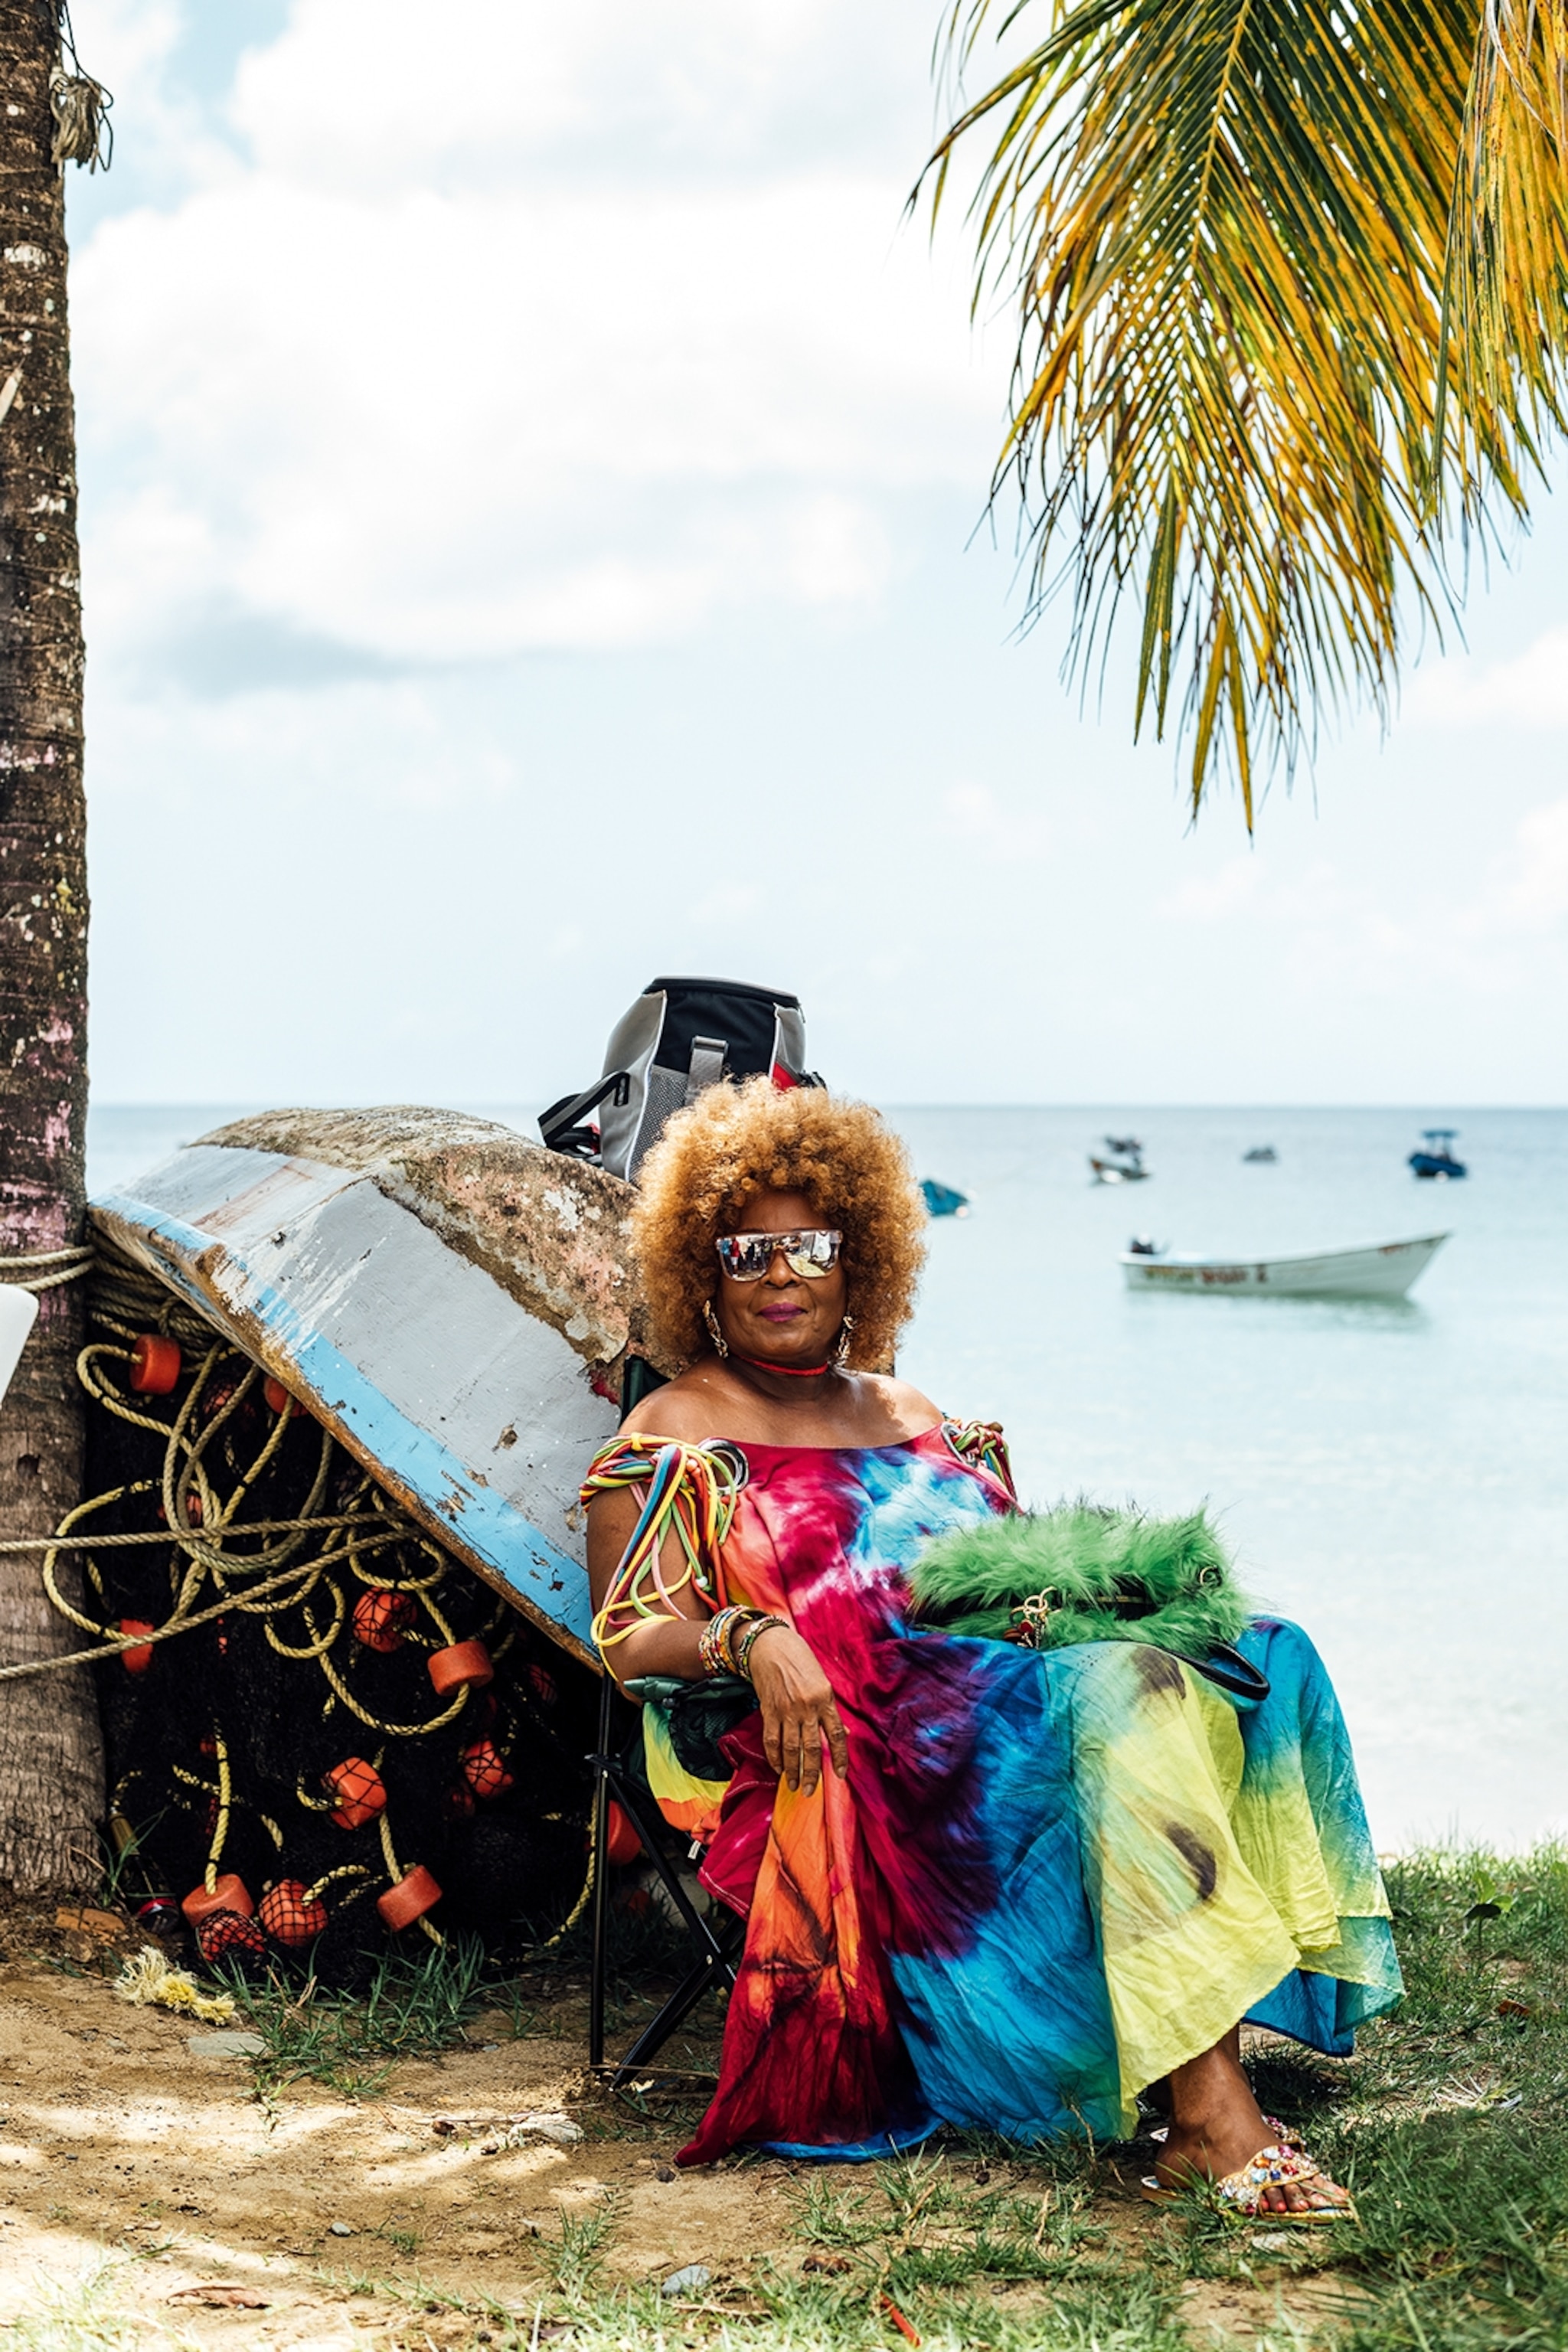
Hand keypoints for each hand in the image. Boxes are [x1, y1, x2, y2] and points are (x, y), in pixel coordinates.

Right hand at [746, 1624, 848, 1794]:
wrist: (770, 1645)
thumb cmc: (800, 1661)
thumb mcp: (822, 1681)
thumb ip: (831, 1710)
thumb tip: (845, 1733)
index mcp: (825, 1699)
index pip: (837, 1735)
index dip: (840, 1758)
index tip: (841, 1775)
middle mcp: (807, 1707)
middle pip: (812, 1748)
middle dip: (812, 1773)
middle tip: (812, 1791)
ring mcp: (787, 1710)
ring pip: (791, 1749)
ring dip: (792, 1771)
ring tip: (794, 1785)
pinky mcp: (769, 1711)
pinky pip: (771, 1740)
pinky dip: (774, 1757)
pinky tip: (777, 1768)